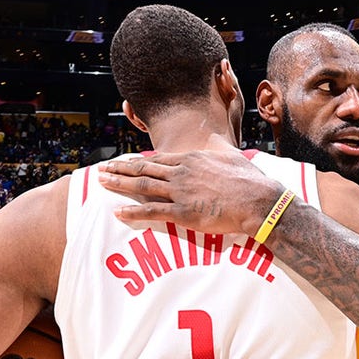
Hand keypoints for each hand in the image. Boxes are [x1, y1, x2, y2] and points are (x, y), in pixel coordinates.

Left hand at [100, 150, 284, 236]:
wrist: (256, 200)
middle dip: (120, 170)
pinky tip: (118, 212)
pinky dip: (133, 211)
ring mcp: (180, 193)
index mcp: (191, 160)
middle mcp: (181, 173)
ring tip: (102, 183)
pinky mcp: (183, 213)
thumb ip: (218, 151)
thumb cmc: (248, 180)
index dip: (138, 161)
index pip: (157, 160)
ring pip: (142, 187)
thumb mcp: (231, 156)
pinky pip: (152, 211)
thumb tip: (218, 145)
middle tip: (102, 170)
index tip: (124, 162)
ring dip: (119, 185)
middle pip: (144, 170)